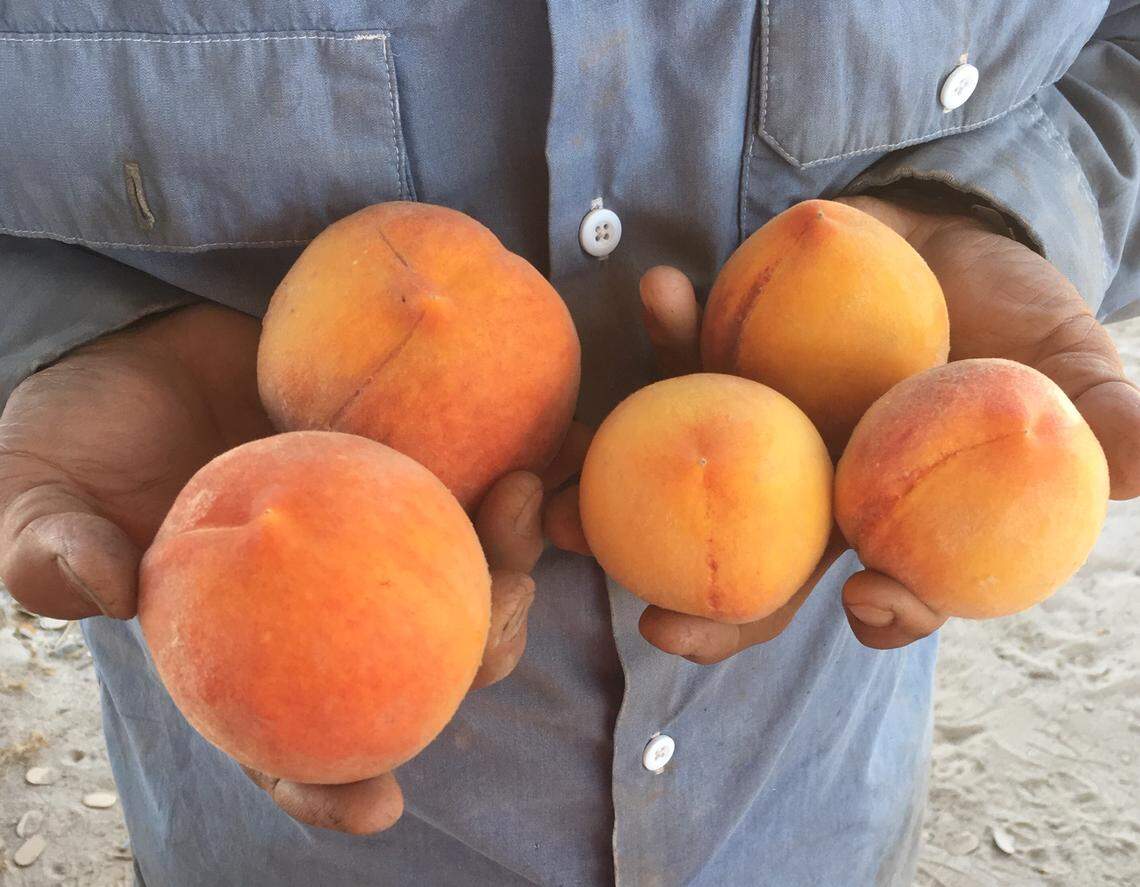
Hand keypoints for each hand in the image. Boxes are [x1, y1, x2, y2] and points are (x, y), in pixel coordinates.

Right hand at [0, 302, 548, 834]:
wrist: (130, 342)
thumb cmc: (79, 432)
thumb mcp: (37, 494)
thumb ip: (52, 550)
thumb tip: (106, 585)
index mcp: (240, 645)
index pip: (284, 741)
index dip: (329, 785)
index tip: (378, 806)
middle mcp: (318, 603)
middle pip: (407, 666)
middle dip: (467, 663)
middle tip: (493, 628)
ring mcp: (361, 538)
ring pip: (453, 582)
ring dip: (507, 564)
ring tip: (523, 506)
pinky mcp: (389, 470)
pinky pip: (456, 487)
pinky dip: (500, 478)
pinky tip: (531, 449)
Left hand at [546, 200, 1139, 660]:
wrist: (949, 232)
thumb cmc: (1013, 315)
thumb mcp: (1070, 364)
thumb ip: (1100, 418)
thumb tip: (1139, 469)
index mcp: (887, 517)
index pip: (886, 589)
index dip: (881, 611)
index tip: (870, 598)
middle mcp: (805, 492)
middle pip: (754, 572)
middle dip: (705, 607)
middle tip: (657, 626)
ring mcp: (751, 433)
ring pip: (683, 486)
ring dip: (619, 497)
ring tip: (562, 509)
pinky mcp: (717, 363)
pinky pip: (681, 357)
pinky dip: (668, 329)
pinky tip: (660, 289)